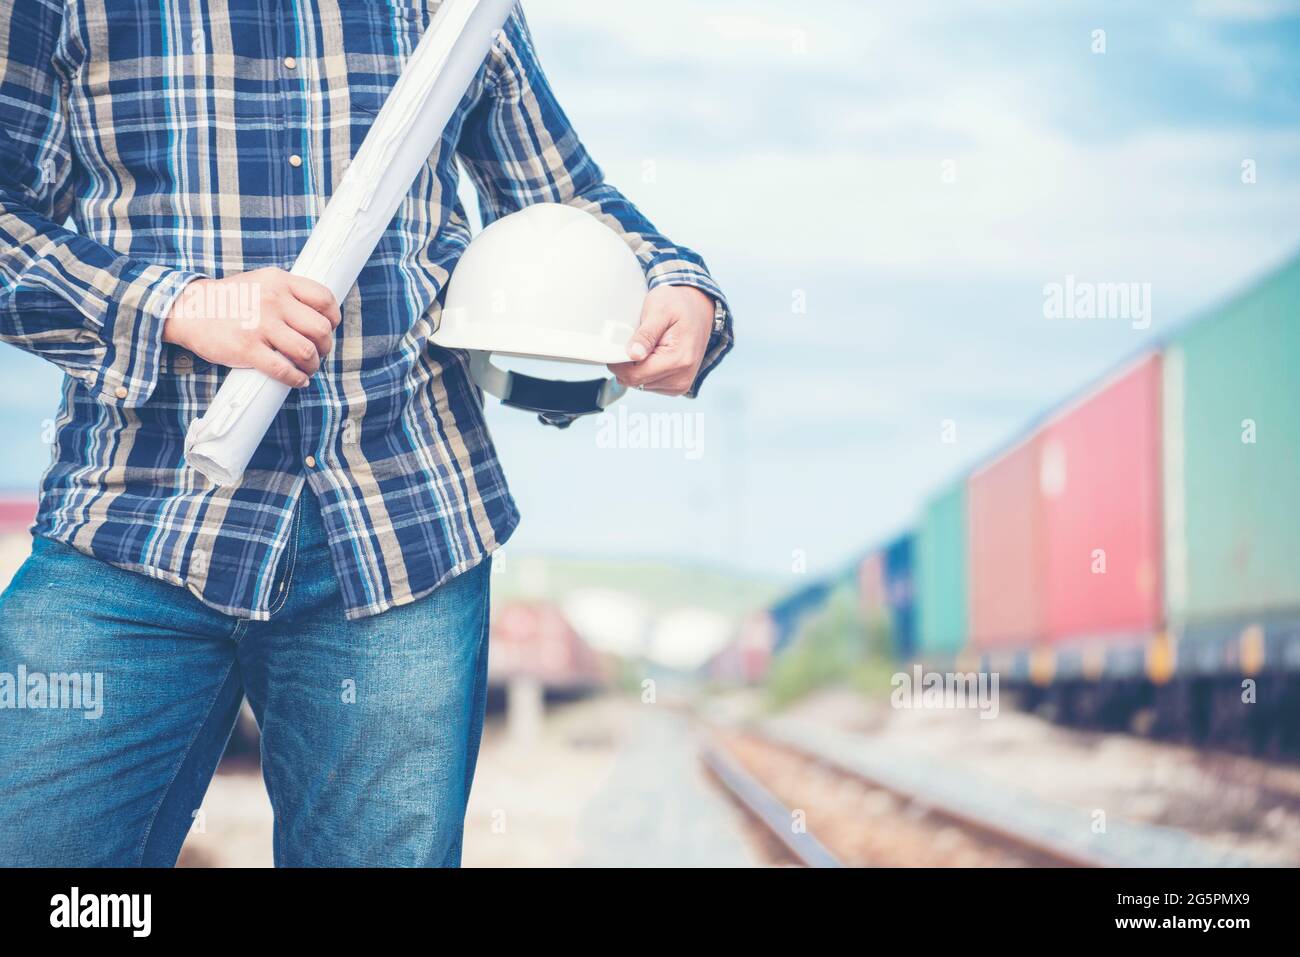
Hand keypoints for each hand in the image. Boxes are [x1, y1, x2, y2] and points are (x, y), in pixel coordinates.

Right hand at [162, 268, 340, 387]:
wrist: (189, 310)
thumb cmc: (230, 300)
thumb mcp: (261, 282)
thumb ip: (288, 293)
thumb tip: (319, 315)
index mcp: (279, 281)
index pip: (324, 298)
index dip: (333, 318)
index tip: (329, 328)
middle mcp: (273, 300)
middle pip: (321, 328)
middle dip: (325, 346)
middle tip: (319, 353)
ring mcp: (261, 324)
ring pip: (307, 351)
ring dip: (313, 365)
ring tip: (307, 368)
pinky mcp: (248, 348)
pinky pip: (284, 369)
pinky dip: (297, 379)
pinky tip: (297, 380)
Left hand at [608, 285, 713, 395]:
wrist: (699, 308)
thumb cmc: (679, 305)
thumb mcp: (659, 310)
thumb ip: (645, 334)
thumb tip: (633, 354)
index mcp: (679, 360)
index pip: (635, 376)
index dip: (618, 363)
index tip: (616, 345)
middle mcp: (682, 377)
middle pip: (636, 382)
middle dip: (627, 364)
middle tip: (633, 340)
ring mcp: (680, 385)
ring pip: (640, 385)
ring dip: (636, 367)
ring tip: (647, 345)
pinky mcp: (677, 386)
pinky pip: (648, 384)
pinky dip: (644, 370)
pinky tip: (652, 353)